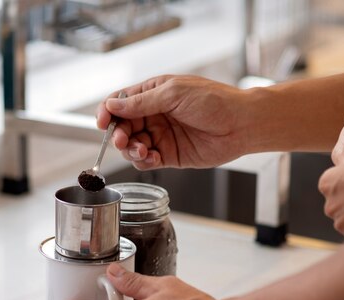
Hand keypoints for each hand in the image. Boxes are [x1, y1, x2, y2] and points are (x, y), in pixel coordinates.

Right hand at [96, 75, 248, 169]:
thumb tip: (112, 105)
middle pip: (122, 126)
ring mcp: (160, 135)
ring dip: (131, 150)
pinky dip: (143, 161)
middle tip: (123, 140)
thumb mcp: (173, 94)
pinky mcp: (168, 154)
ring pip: (131, 146)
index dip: (107, 112)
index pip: (120, 102)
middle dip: (118, 135)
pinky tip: (152, 157)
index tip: (102, 122)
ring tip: (142, 150)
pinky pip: (146, 160)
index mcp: (153, 93)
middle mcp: (154, 115)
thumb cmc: (214, 101)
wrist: (241, 124)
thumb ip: (141, 102)